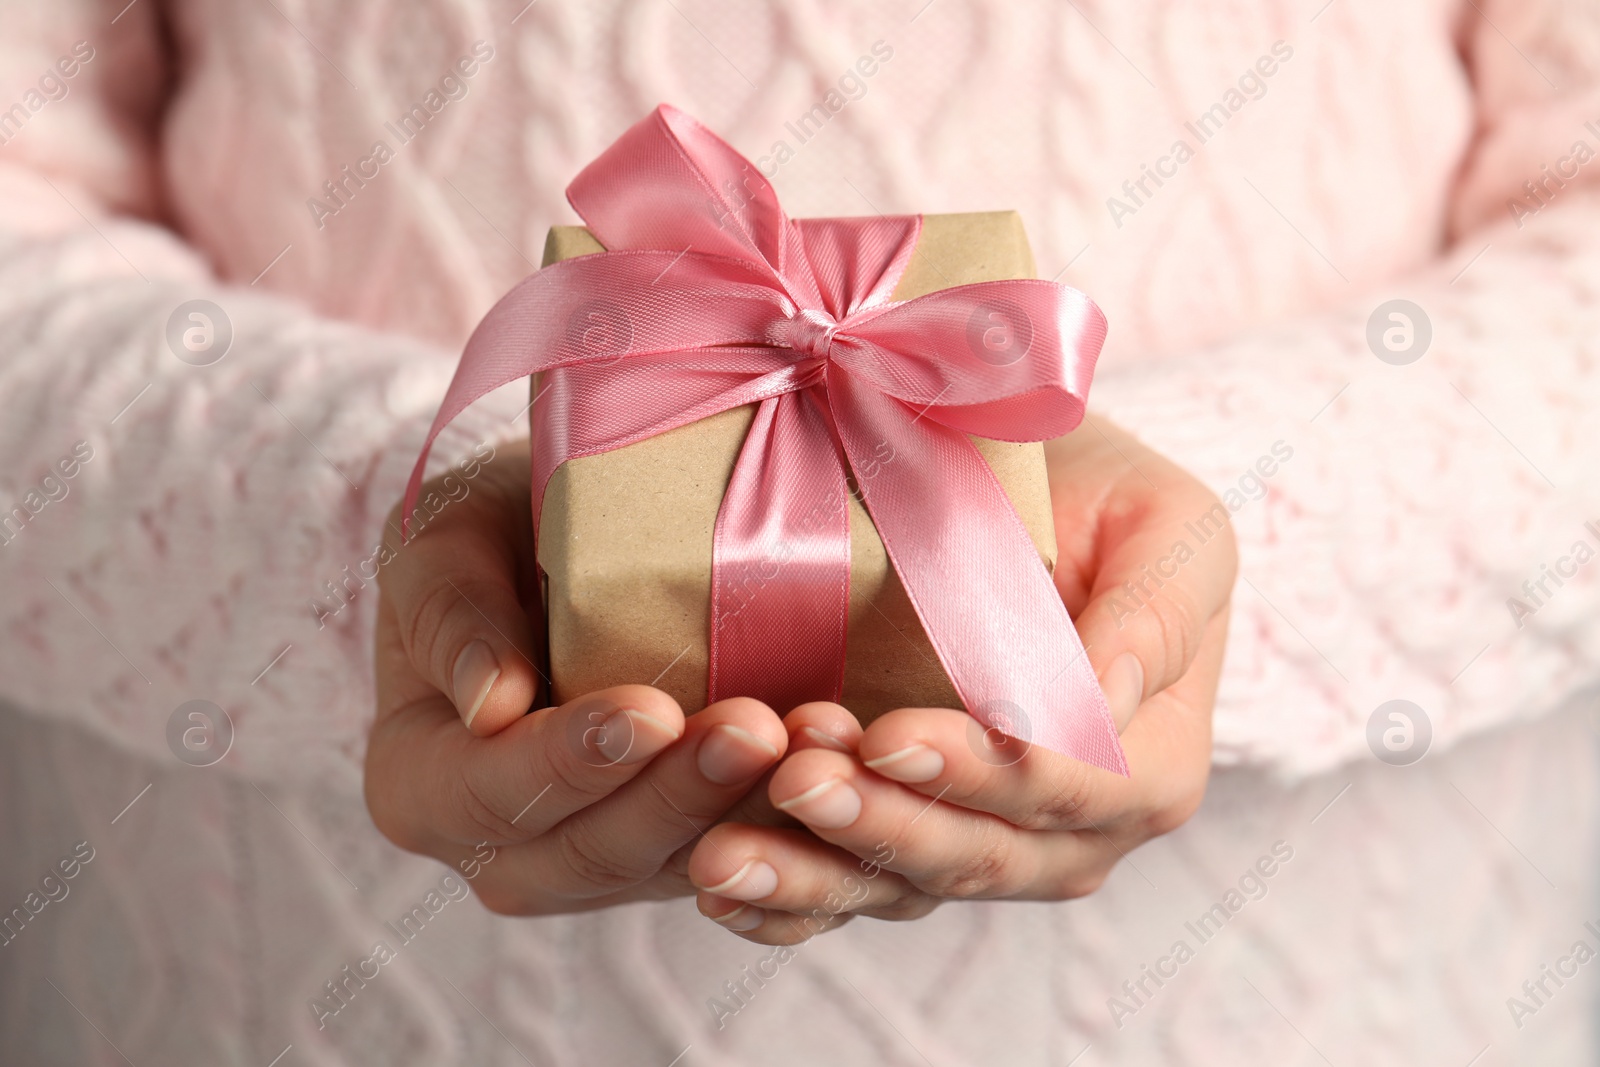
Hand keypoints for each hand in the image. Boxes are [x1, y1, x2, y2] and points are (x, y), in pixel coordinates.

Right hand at [365, 438, 806, 913]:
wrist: (553, 550)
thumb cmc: (487, 532)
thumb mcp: (446, 539)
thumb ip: (451, 609)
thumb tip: (488, 702)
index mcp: (419, 783)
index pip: (486, 791)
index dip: (567, 763)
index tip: (646, 712)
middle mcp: (499, 849)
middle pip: (590, 850)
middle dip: (678, 794)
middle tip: (756, 728)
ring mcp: (591, 864)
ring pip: (674, 866)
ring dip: (748, 815)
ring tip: (815, 745)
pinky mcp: (673, 854)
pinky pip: (734, 861)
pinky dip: (787, 826)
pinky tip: (839, 774)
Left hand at [684, 417, 1234, 941]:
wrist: (1042, 503)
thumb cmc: (1109, 503)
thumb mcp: (1167, 526)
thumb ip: (1152, 614)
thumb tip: (1111, 698)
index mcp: (1154, 763)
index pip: (1076, 788)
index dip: (983, 773)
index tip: (894, 735)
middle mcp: (1075, 831)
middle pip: (980, 855)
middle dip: (883, 823)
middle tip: (798, 778)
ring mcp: (987, 848)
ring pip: (904, 887)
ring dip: (815, 873)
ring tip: (725, 853)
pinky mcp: (909, 843)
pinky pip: (854, 892)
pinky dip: (787, 902)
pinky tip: (718, 892)